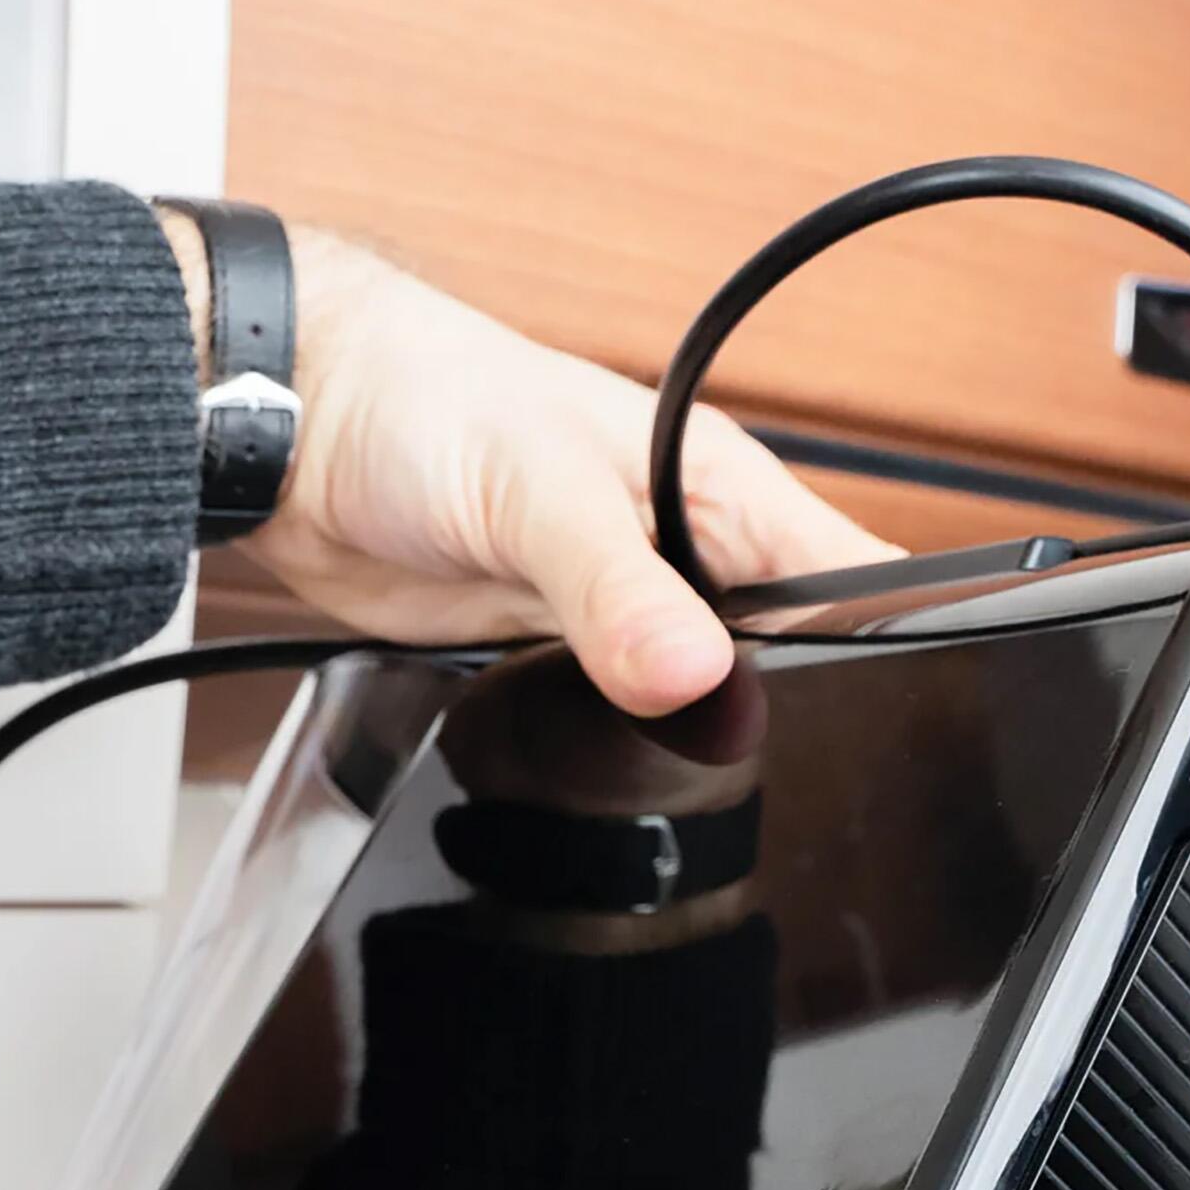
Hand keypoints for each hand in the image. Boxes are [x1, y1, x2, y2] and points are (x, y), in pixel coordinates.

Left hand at [163, 214, 898, 714]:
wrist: (299, 437)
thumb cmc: (419, 401)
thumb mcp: (534, 491)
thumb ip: (613, 587)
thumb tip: (691, 669)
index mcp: (716, 489)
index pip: (848, 573)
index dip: (888, 643)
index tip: (889, 719)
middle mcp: (687, 553)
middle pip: (793, 655)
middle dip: (797, 716)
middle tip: (789, 776)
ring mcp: (630, 613)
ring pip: (710, 700)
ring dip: (706, 743)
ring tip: (706, 787)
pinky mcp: (569, 661)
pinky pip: (632, 723)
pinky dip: (634, 750)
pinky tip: (630, 776)